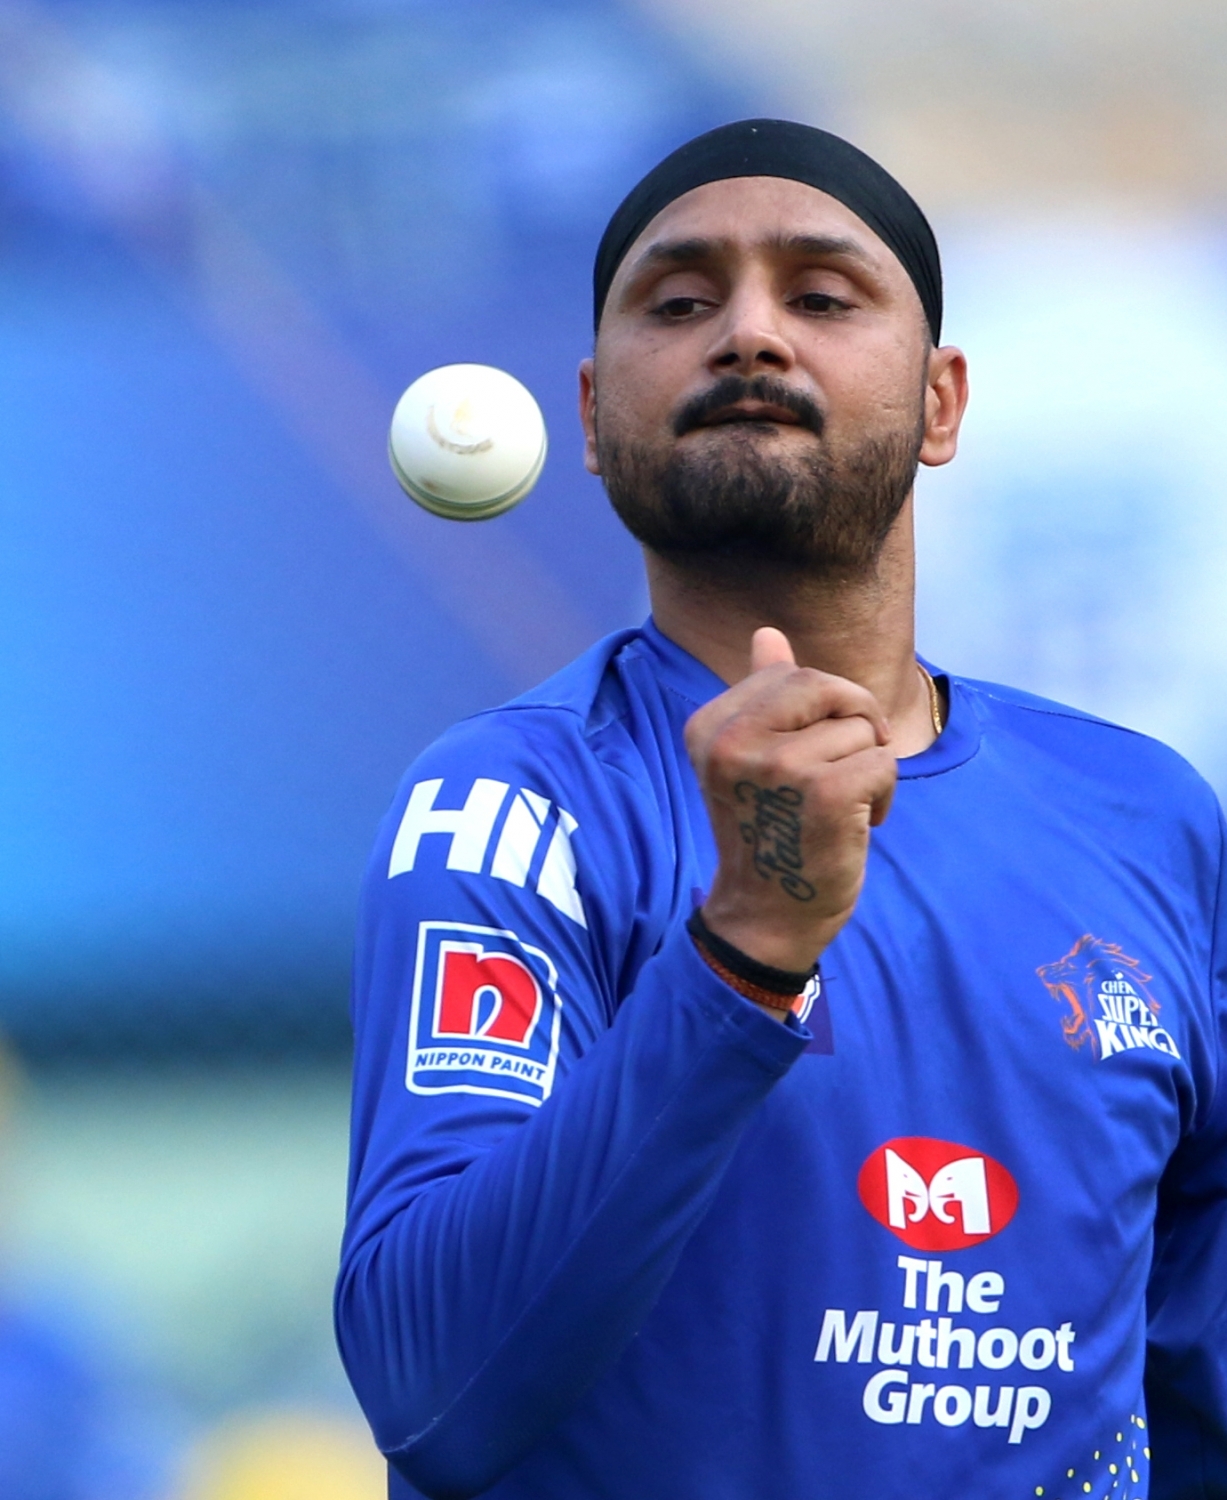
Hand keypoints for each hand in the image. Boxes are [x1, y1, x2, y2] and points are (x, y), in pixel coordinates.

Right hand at [684, 628, 896, 973]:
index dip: (823, 706)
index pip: (791, 675)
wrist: (766, 914)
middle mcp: (735, 742)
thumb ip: (761, 695)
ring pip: (861, 729)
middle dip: (854, 721)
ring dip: (868, 766)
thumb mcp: (752, 758)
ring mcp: (780, 767)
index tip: (812, 750)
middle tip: (848, 764)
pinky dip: (884, 794)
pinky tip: (858, 823)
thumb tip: (767, 634)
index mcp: (711, 727)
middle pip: (827, 688)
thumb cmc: (767, 831)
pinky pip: (883, 761)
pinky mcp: (826, 794)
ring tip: (840, 806)